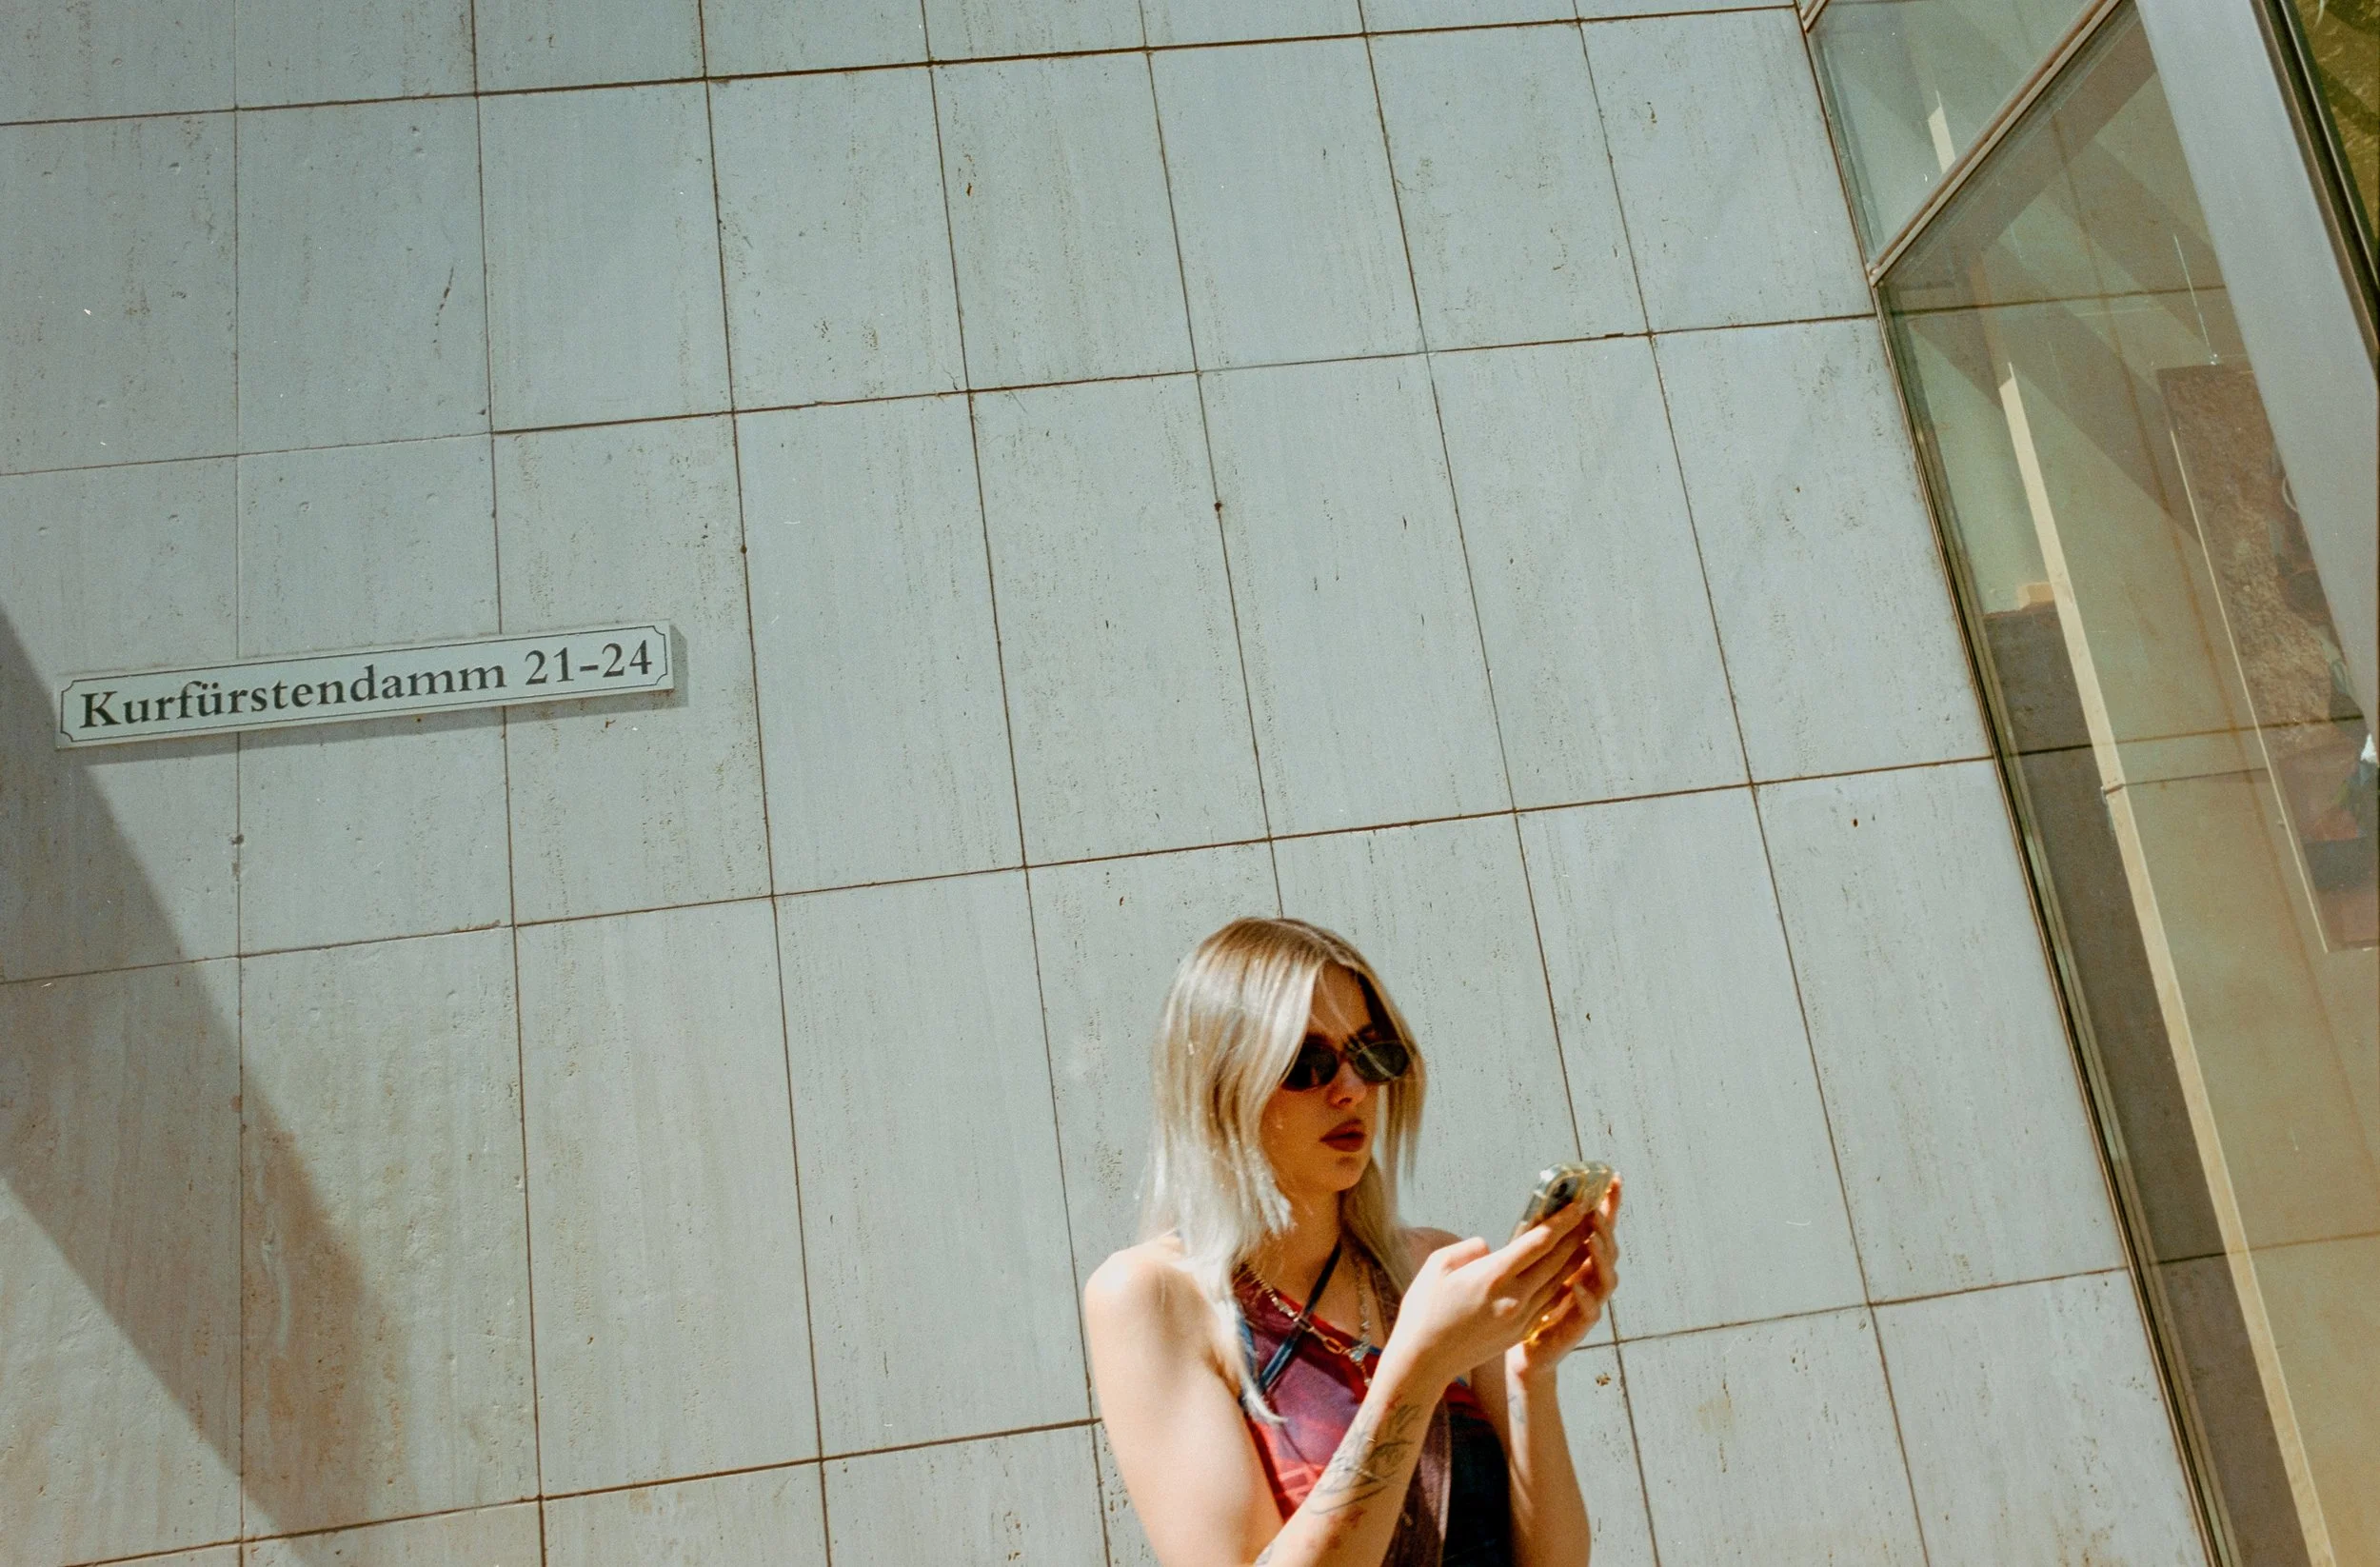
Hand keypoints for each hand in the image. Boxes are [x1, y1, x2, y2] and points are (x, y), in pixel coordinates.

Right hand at [1381, 1198, 1593, 1388]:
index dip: (1561, 1222)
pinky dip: (1561, 1285)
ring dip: (1574, 1261)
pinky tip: (1567, 1274)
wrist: (1424, 1361)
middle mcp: (1513, 1298)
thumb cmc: (1424, 1310)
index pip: (1538, 1243)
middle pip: (1555, 1261)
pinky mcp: (1519, 1333)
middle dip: (1576, 1236)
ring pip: (1557, 1284)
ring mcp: (1520, 1318)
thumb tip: (1490, 1247)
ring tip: (1586, 1240)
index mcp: (1493, 1276)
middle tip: (1591, 1215)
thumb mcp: (1437, 1266)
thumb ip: (1468, 1249)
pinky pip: (1548, 1303)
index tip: (1578, 1204)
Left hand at [1507, 1178, 1621, 1382]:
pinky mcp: (1579, 1328)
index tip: (1614, 1179)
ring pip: (1606, 1279)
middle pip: (1608, 1250)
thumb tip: (1538, 1205)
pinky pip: (1588, 1312)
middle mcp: (1591, 1281)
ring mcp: (1589, 1304)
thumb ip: (1540, 1241)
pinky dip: (1584, 1298)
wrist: (1526, 1352)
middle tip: (1595, 1211)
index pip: (1600, 1229)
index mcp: (1581, 1262)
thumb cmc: (1529, 1305)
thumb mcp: (1532, 1266)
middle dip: (1606, 1228)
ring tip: (1592, 1239)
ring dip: (1600, 1257)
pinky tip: (1575, 1285)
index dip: (1609, 1206)